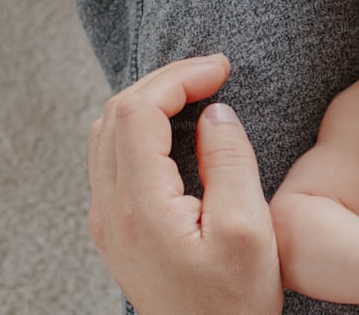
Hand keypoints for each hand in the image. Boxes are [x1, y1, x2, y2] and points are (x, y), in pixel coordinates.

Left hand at [87, 54, 281, 314]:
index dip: (179, 77)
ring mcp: (109, 220)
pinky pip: (113, 157)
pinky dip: (143, 127)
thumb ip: (230, 163)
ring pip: (109, 133)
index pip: (139, 111)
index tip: (222, 68)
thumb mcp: (250, 230)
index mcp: (141, 206)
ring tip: (198, 92)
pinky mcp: (118, 228)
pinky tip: (178, 129)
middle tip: (214, 72)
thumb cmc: (234, 303)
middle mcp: (112, 210)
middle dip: (165, 80)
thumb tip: (216, 113)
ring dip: (150, 101)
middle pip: (116, 114)